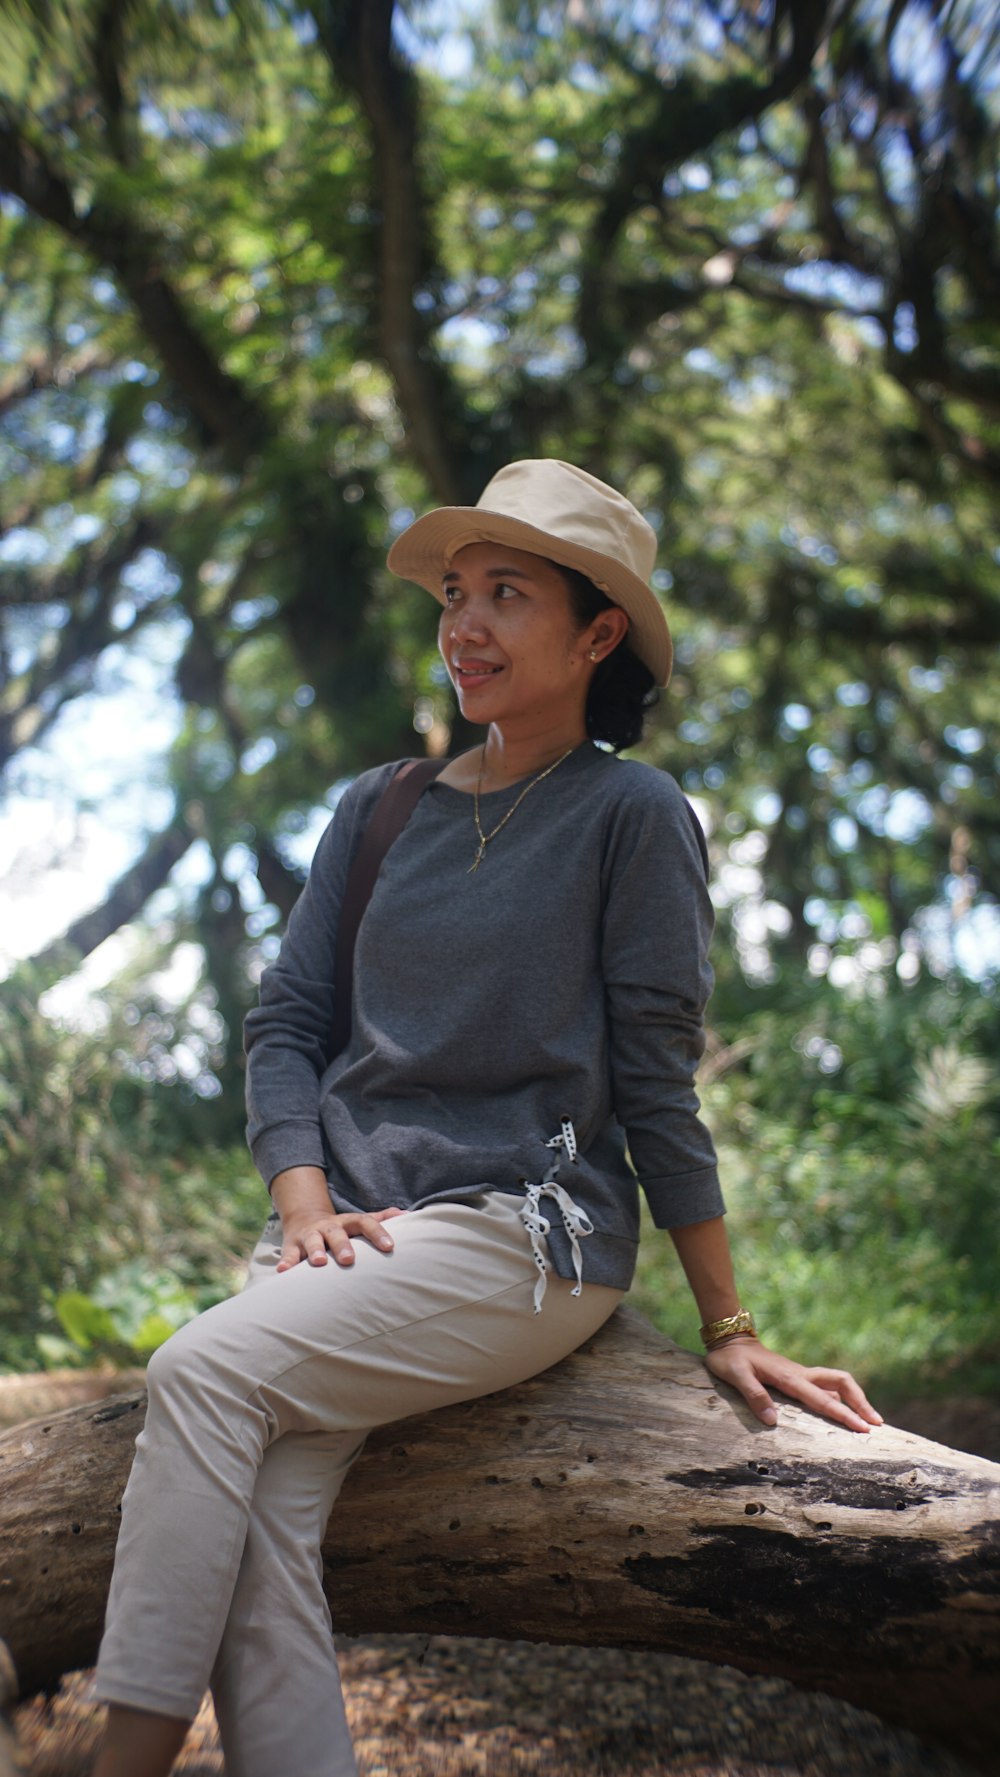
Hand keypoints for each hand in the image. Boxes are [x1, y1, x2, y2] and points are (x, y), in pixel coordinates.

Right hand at [276, 1206, 406, 1271]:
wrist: (304, 1221)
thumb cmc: (341, 1229)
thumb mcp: (359, 1221)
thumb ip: (381, 1219)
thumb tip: (408, 1215)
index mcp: (348, 1222)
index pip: (365, 1222)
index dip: (377, 1233)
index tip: (390, 1247)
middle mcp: (328, 1227)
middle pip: (336, 1232)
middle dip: (342, 1245)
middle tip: (349, 1259)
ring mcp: (309, 1236)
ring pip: (312, 1240)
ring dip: (315, 1250)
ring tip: (318, 1263)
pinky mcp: (292, 1247)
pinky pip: (289, 1255)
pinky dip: (286, 1262)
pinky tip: (283, 1272)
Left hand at [704, 1336, 882, 1433]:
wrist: (730, 1340)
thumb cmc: (730, 1359)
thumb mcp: (736, 1376)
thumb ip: (754, 1395)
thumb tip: (773, 1421)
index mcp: (790, 1377)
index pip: (823, 1399)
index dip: (844, 1414)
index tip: (863, 1428)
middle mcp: (801, 1375)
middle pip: (841, 1383)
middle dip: (861, 1403)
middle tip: (876, 1424)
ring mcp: (801, 1375)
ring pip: (837, 1383)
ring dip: (854, 1399)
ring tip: (869, 1419)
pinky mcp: (798, 1377)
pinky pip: (825, 1387)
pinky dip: (840, 1398)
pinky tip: (845, 1410)